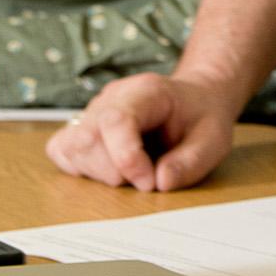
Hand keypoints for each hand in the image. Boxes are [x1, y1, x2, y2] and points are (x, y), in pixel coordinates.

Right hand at [45, 72, 237, 191]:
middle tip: (145, 180)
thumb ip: (191, 162)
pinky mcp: (84, 127)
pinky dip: (79, 169)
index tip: (149, 183)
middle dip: (112, 173)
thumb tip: (160, 183)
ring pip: (71, 147)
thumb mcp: (214, 139)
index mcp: (145, 92)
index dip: (126, 158)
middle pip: (86, 138)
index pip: (116, 120)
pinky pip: (61, 149)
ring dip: (98, 174)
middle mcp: (112, 98)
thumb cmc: (201, 117)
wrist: (195, 98)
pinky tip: (109, 171)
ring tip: (130, 173)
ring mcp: (94, 111)